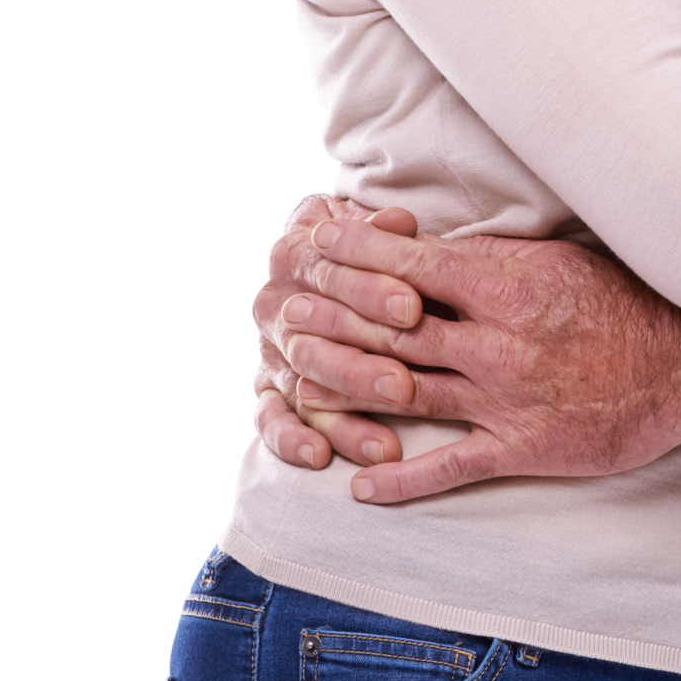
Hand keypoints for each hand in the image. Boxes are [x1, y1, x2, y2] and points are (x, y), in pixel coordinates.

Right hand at [250, 192, 422, 472]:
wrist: (330, 252)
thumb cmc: (369, 242)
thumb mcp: (374, 227)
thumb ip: (386, 230)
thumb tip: (399, 223)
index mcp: (295, 254)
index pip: (331, 274)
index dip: (373, 290)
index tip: (414, 308)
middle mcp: (274, 304)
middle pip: (315, 338)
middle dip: (361, 364)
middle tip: (403, 386)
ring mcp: (268, 350)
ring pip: (302, 386)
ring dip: (342, 418)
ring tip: (386, 445)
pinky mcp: (266, 387)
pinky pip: (269, 418)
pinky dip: (290, 439)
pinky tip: (320, 457)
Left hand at [270, 216, 680, 503]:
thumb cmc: (632, 299)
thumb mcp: (563, 257)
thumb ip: (497, 258)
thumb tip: (432, 245)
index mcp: (509, 282)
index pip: (408, 265)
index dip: (352, 257)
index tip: (314, 245)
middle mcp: (498, 340)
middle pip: (391, 327)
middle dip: (331, 316)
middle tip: (283, 308)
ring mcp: (507, 398)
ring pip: (404, 391)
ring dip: (343, 386)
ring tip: (295, 380)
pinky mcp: (524, 448)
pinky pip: (448, 467)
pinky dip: (399, 478)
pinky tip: (359, 482)